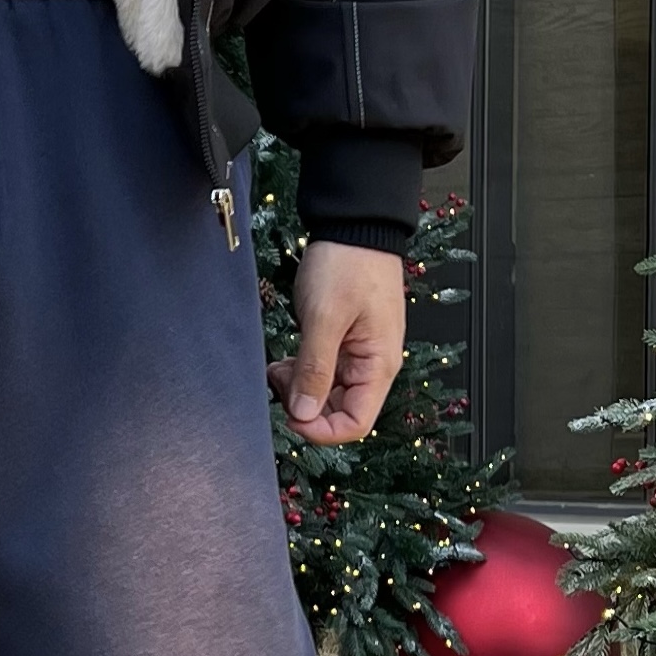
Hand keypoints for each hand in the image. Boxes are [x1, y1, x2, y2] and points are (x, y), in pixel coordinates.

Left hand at [269, 241, 405, 443]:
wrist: (354, 226)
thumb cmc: (349, 263)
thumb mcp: (326, 318)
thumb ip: (314, 369)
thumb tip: (303, 412)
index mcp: (378, 366)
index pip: (355, 424)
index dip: (321, 430)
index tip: (291, 414)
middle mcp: (372, 367)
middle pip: (338, 413)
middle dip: (304, 406)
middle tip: (279, 381)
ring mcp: (356, 356)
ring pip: (325, 395)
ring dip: (298, 390)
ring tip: (278, 368)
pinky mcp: (341, 345)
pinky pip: (320, 374)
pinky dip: (299, 374)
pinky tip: (283, 362)